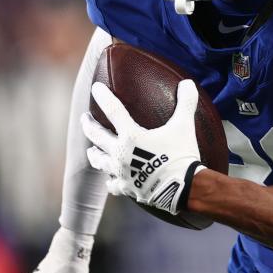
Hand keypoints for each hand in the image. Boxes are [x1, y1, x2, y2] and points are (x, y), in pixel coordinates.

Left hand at [81, 80, 204, 213]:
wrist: (185, 188)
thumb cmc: (182, 155)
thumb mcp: (185, 126)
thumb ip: (185, 103)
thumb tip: (188, 83)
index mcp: (132, 136)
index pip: (113, 110)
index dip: (103, 96)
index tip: (96, 88)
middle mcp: (121, 153)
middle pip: (97, 136)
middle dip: (88, 125)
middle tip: (85, 118)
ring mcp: (121, 172)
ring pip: (99, 161)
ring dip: (94, 153)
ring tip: (91, 150)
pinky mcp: (128, 188)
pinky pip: (113, 184)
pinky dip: (110, 180)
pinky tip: (110, 179)